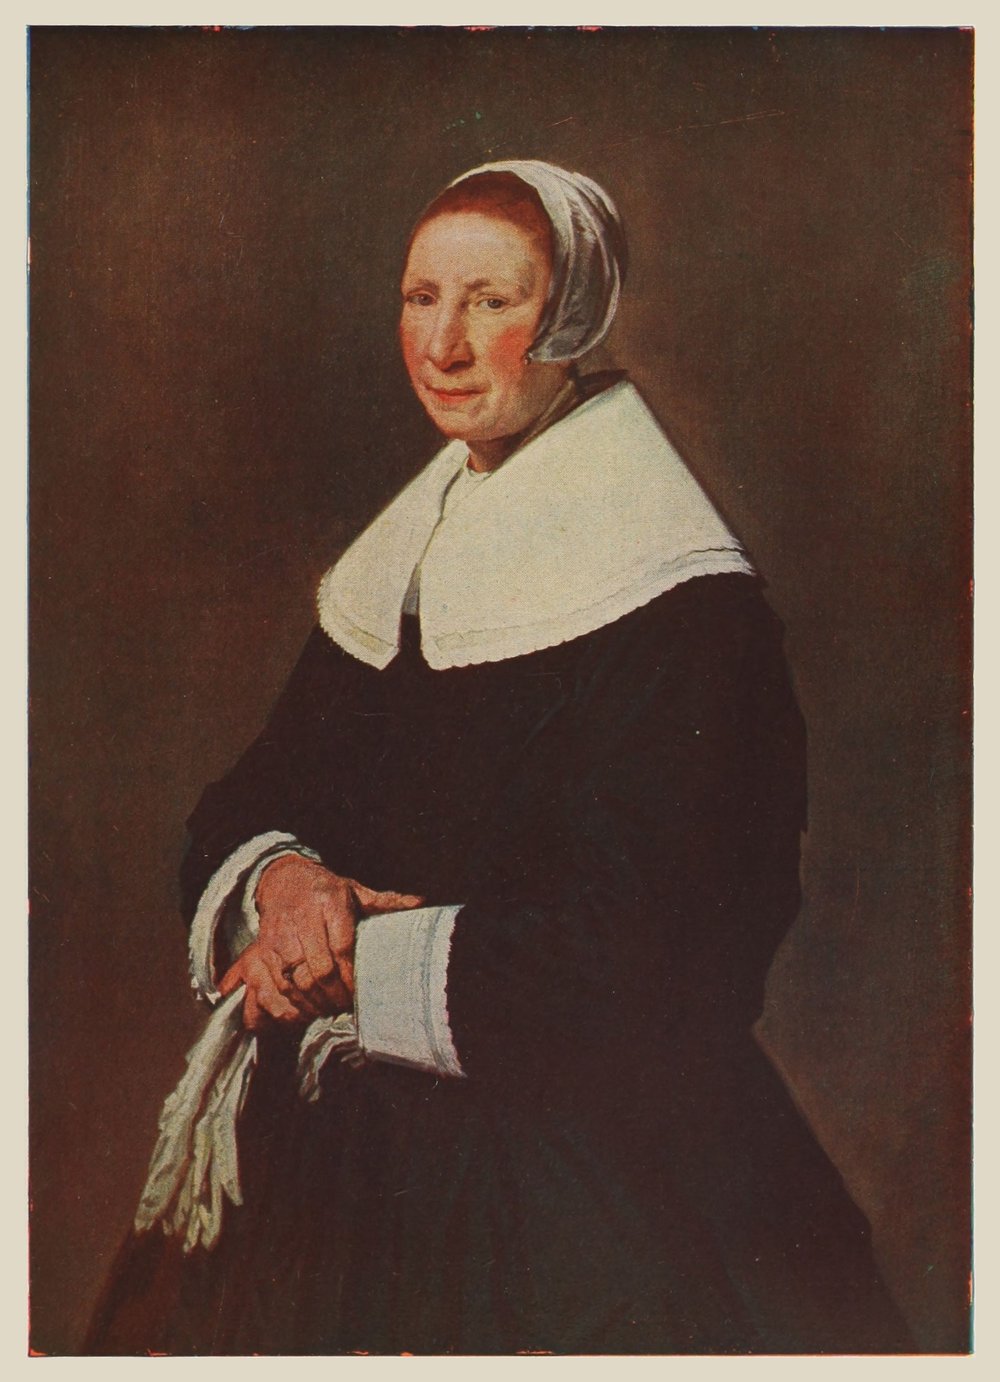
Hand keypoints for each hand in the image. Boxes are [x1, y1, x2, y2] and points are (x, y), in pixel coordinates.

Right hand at [218, 854, 422, 1030]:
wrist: (283, 880)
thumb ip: (385, 901)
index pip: (342, 947)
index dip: (352, 976)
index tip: (361, 992)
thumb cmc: (325, 890)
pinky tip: (308, 1007)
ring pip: (296, 980)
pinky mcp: (264, 948)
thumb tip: (420, 903)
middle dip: (335, 995)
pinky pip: (277, 983)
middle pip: (319, 969)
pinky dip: (293, 1002)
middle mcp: (303, 918)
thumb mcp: (355, 891)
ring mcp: (281, 934)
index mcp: (330, 902)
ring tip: (330, 1009)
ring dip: (315, 1002)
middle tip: (346, 1006)